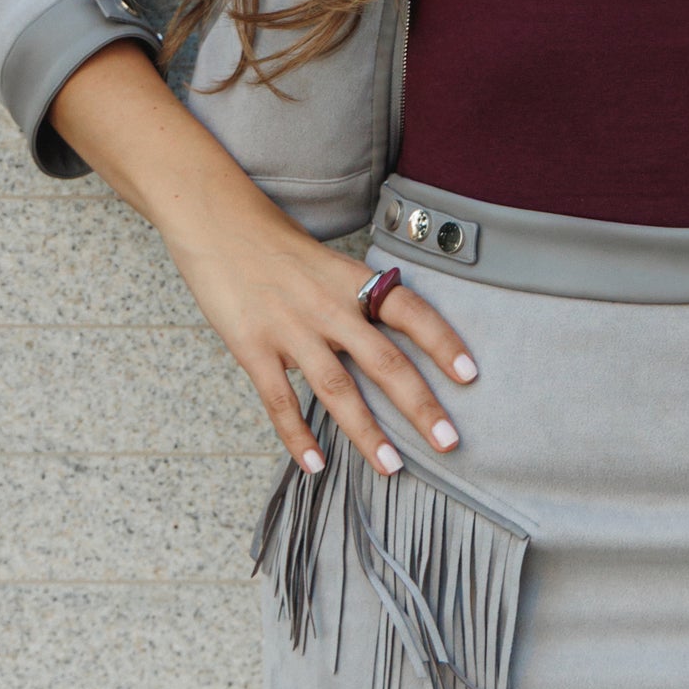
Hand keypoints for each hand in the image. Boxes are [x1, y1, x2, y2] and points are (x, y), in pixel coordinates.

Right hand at [167, 207, 477, 477]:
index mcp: (353, 281)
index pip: (411, 311)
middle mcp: (329, 306)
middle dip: (419, 405)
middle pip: (384, 360)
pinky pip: (280, 399)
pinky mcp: (252, 346)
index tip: (471, 376)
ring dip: (366, 432)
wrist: (217, 221)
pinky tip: (316, 463)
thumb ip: (356, 298)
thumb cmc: (276, 243)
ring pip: (337, 388)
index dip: (443, 342)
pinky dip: (297, 435)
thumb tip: (394, 333)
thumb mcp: (329, 262)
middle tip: (449, 441)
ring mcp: (290, 328)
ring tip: (391, 467)